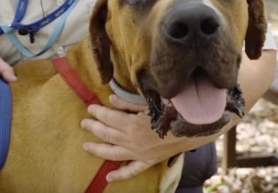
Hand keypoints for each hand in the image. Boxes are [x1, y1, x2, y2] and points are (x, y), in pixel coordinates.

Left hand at [80, 95, 196, 181]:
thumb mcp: (150, 102)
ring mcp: (139, 153)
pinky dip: (120, 175)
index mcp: (133, 124)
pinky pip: (132, 170)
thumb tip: (111, 99)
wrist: (194, 127)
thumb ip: (128, 103)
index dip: (98, 112)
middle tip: (84, 123)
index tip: (90, 108)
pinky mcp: (148, 161)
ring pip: (113, 153)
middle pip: (107, 134)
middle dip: (93, 128)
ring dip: (98, 149)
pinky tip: (108, 178)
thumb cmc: (173, 109)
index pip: (109, 117)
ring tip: (86, 146)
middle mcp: (133, 141)